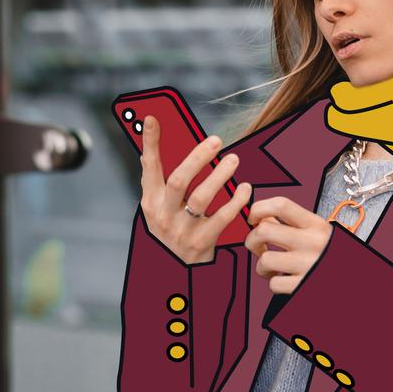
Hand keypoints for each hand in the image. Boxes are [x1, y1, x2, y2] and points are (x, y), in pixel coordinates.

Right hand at [139, 114, 251, 265]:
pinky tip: (245, 188)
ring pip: (202, 198)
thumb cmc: (171, 231)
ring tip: (233, 159)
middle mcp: (163, 215)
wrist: (177, 273)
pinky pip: (223, 218)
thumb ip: (155, 181)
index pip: (149, 167)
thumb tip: (146, 147)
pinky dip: (236, 201)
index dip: (150, 143)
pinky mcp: (202, 243)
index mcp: (151, 202)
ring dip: (220, 176)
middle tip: (216, 140)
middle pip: (179, 181)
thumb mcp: (157, 209)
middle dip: (197, 158)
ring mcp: (182, 231)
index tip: (153, 118)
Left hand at [244, 196, 332, 295]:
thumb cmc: (329, 253)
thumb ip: (293, 223)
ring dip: (262, 266)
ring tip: (272, 268)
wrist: (353, 279)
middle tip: (258, 247)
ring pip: (265, 260)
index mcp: (316, 224)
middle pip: (264, 230)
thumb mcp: (319, 232)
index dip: (258, 208)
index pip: (281, 205)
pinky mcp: (304, 285)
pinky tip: (283, 279)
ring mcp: (308, 265)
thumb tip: (262, 217)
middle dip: (252, 239)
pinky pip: (274, 284)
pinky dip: (274, 283)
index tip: (253, 218)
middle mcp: (312, 242)